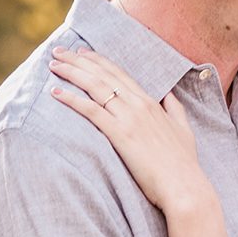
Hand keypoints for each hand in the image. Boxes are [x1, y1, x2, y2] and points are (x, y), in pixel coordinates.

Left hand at [50, 49, 208, 215]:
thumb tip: (170, 96)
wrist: (184, 186)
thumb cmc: (184, 164)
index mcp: (151, 102)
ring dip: (72, 72)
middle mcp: (138, 104)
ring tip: (53, 64)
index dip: (99, 61)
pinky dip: (72, 99)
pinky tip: (56, 91)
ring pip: (95, 86)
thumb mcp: (184, 130)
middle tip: (59, 51)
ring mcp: (129, 118)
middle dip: (78, 60)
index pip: (120, 74)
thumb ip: (175, 110)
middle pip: (103, 74)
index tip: (82, 53)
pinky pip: (91, 110)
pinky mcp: (120, 134)